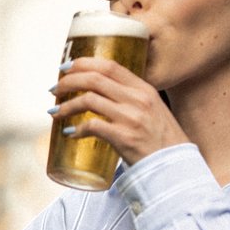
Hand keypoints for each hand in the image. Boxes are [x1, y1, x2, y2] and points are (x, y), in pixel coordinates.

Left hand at [51, 56, 187, 165]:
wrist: (175, 166)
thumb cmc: (163, 141)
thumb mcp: (154, 110)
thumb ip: (133, 100)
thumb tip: (103, 95)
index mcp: (144, 89)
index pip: (110, 66)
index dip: (84, 63)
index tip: (66, 67)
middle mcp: (137, 100)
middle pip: (94, 79)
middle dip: (68, 82)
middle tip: (54, 90)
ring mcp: (130, 118)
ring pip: (88, 100)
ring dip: (67, 106)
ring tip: (56, 112)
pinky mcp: (123, 138)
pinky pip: (92, 126)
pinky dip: (76, 129)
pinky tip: (70, 134)